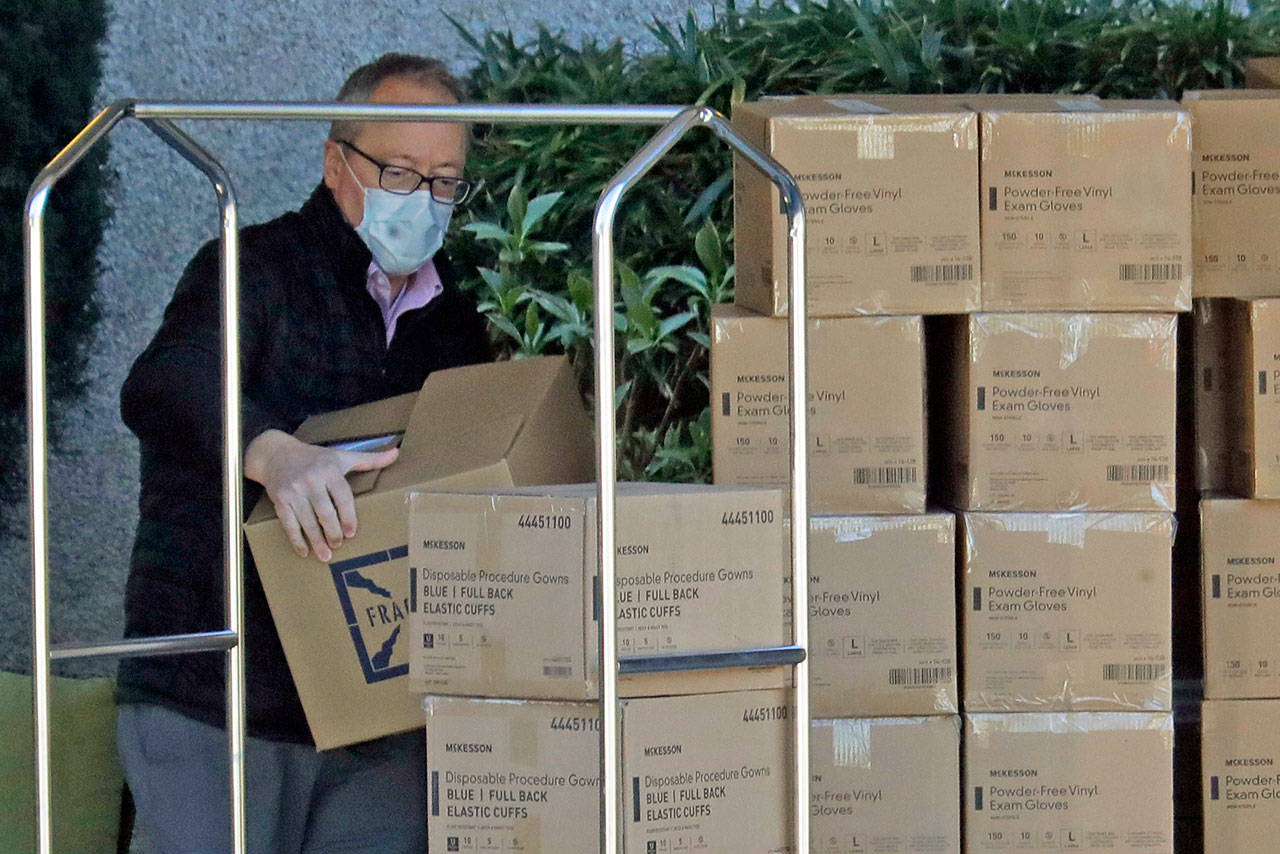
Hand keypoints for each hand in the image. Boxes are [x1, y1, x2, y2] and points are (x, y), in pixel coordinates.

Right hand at [244, 429, 398, 561]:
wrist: (277, 455)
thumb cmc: (315, 458)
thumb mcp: (342, 456)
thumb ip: (370, 459)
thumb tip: (397, 453)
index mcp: (329, 470)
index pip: (342, 497)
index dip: (348, 517)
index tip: (351, 533)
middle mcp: (310, 481)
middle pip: (325, 512)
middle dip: (332, 532)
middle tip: (339, 545)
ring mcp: (293, 491)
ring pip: (307, 521)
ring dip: (316, 541)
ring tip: (326, 555)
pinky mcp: (279, 500)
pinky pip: (289, 524)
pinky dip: (296, 540)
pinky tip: (304, 552)